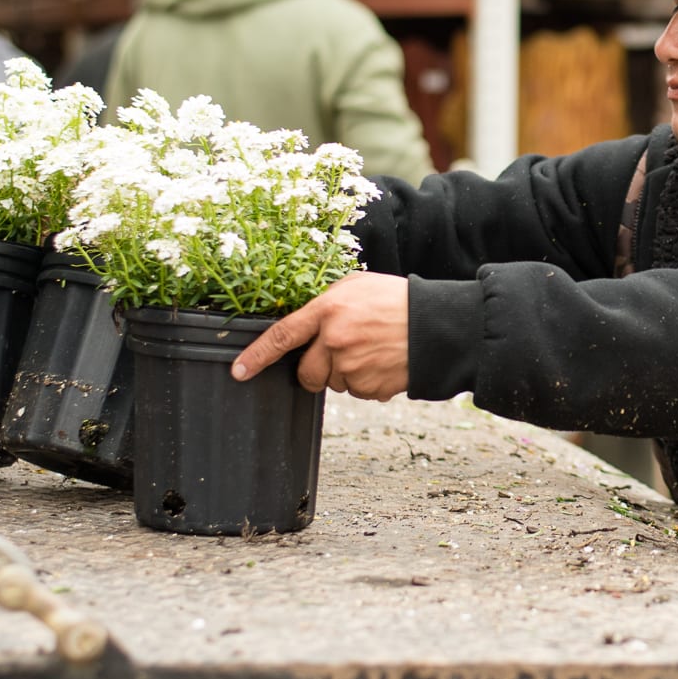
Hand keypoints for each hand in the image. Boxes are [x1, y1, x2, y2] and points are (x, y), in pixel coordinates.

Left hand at [231, 272, 410, 399]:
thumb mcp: (358, 286)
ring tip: (374, 350)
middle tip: (340, 354)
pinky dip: (367, 381)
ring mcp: (352, 367)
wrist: (438, 325)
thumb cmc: (398, 300)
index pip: (281, 336)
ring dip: (346, 372)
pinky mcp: (370, 387)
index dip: (256, 356)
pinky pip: (357, 392)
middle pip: (306, 372)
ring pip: (333, 382)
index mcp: (328, 311)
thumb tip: (306, 324)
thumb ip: (327, 303)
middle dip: (315, 370)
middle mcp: (335, 341)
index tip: (240, 371)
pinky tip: (384, 362)